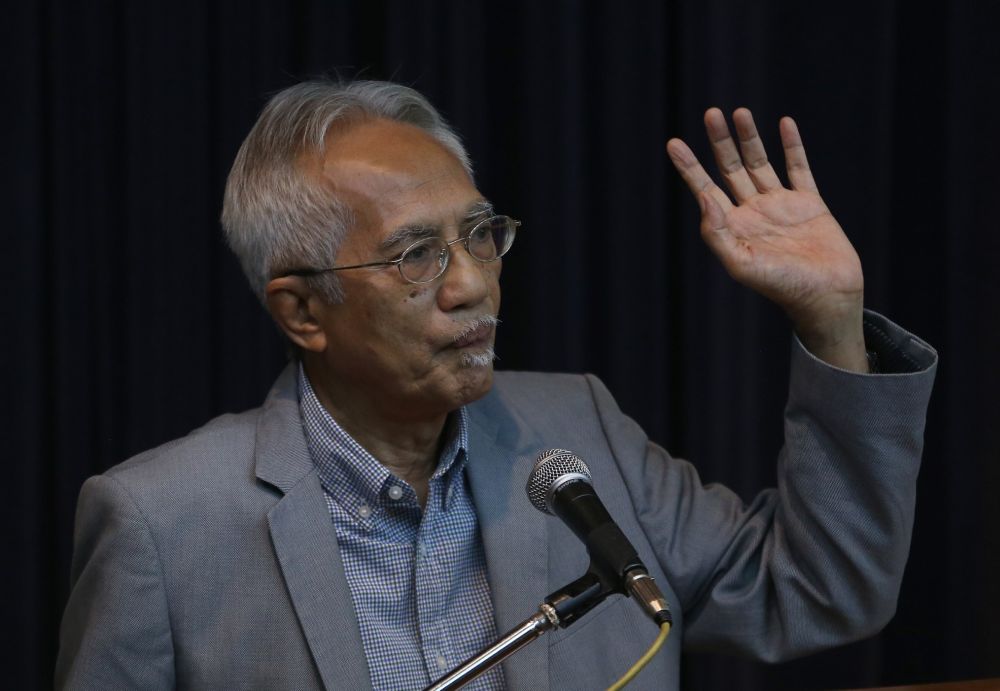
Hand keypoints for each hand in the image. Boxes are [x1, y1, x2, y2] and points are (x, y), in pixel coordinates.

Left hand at [667, 108, 867, 371]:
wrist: (826, 296)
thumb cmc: (782, 287)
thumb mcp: (741, 264)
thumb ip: (717, 233)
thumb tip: (704, 196)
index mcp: (732, 227)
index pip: (705, 189)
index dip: (689, 167)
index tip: (674, 142)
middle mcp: (753, 213)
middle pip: (731, 169)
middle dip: (720, 142)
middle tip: (710, 113)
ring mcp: (781, 206)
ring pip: (761, 164)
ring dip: (750, 138)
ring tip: (739, 111)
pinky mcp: (810, 204)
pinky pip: (799, 169)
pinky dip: (792, 146)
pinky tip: (784, 124)